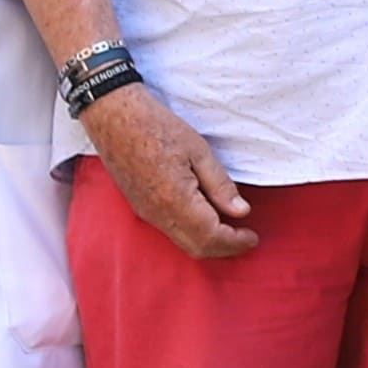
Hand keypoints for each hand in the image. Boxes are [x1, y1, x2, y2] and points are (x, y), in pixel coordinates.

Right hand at [87, 83, 258, 260]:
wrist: (114, 118)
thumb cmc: (157, 126)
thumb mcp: (198, 150)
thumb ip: (220, 185)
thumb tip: (241, 212)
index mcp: (176, 200)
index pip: (211, 236)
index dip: (235, 242)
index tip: (253, 237)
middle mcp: (158, 214)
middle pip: (197, 248)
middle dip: (224, 249)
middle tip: (246, 239)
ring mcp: (146, 213)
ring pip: (183, 243)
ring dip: (208, 243)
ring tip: (230, 231)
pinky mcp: (140, 208)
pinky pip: (170, 232)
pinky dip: (192, 234)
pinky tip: (205, 219)